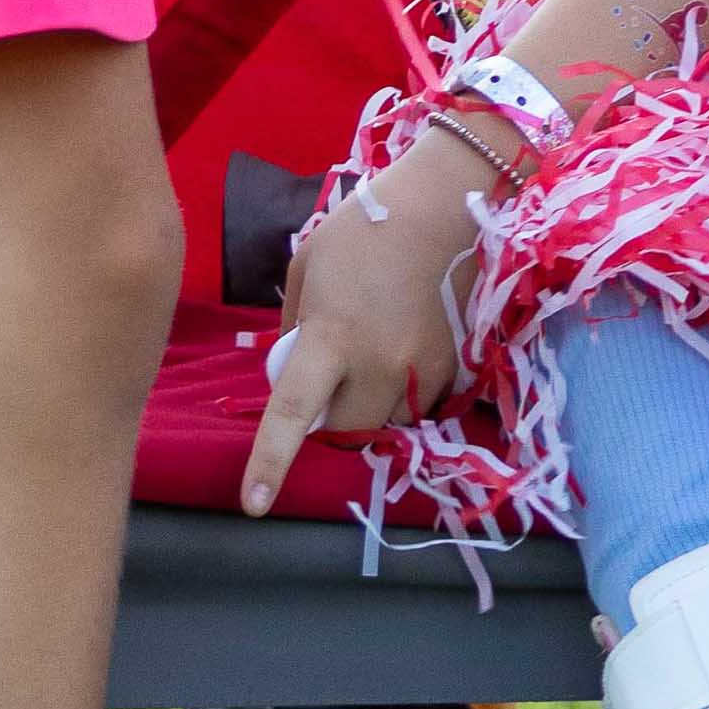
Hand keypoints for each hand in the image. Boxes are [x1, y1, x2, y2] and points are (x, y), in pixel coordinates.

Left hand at [237, 128, 493, 512]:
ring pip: (386, 425)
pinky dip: (404, 391)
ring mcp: (422, 371)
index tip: (253, 504)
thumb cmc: (366, 228)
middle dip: (329, 419)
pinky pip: (420, 405)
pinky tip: (404, 345)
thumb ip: (296, 324)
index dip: (269, 462)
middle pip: (345, 433)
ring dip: (369, 407)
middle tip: (328, 380)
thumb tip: (294, 368)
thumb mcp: (308, 265)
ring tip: (371, 355)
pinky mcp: (454, 368)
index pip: (292, 413)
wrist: (447, 204)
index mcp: (331, 337)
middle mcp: (378, 365)